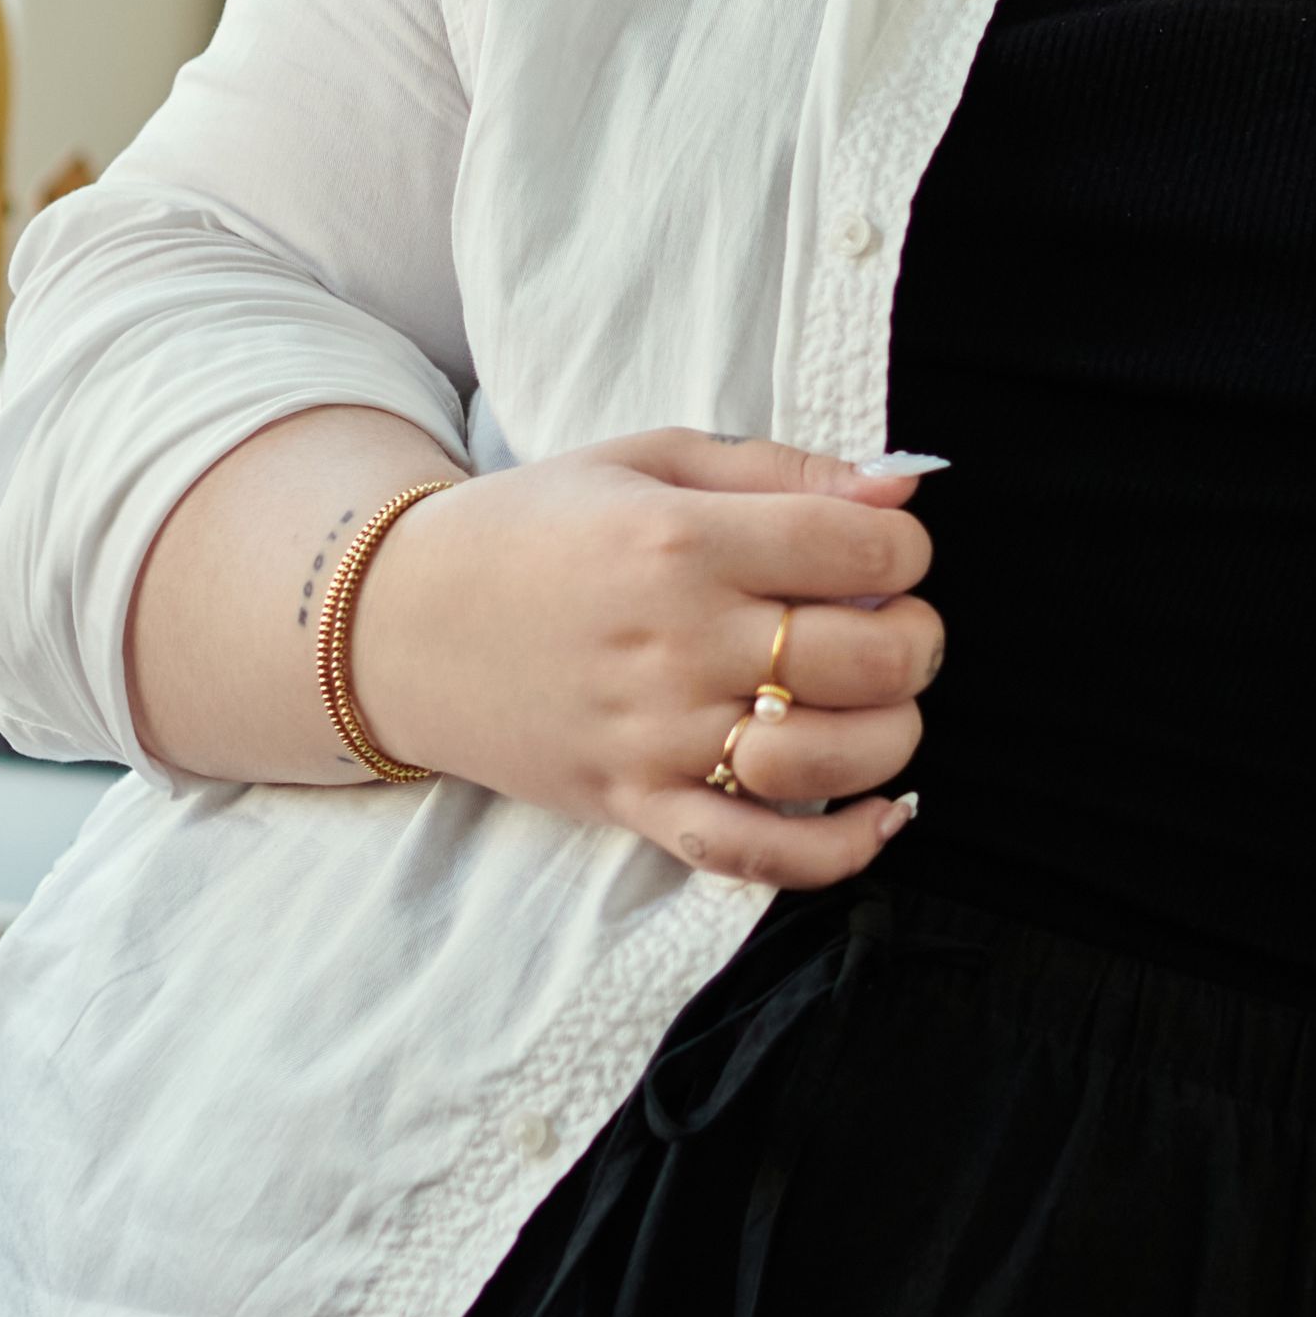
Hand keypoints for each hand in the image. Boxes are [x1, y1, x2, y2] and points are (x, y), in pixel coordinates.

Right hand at [352, 431, 938, 884]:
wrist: (400, 622)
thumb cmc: (536, 528)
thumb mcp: (649, 460)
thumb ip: (782, 469)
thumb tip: (902, 489)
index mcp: (685, 540)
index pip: (864, 548)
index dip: (904, 548)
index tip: (881, 551)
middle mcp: (680, 642)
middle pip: (872, 656)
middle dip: (915, 638)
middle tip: (890, 626)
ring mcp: (658, 736)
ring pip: (835, 757)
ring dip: (890, 733)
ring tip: (874, 705)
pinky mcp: (636, 805)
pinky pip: (757, 855)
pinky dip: (838, 851)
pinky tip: (881, 817)